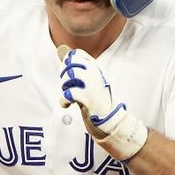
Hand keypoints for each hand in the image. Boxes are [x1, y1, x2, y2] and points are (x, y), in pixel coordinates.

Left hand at [57, 45, 147, 161]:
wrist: (110, 120)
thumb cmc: (98, 102)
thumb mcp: (92, 83)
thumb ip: (81, 71)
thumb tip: (63, 54)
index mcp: (97, 69)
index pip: (78, 54)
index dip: (68, 60)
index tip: (68, 72)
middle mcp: (95, 74)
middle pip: (71, 63)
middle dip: (64, 73)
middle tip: (66, 85)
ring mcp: (92, 86)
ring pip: (69, 77)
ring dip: (64, 87)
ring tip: (68, 96)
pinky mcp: (88, 99)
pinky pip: (68, 94)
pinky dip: (63, 100)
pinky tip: (66, 105)